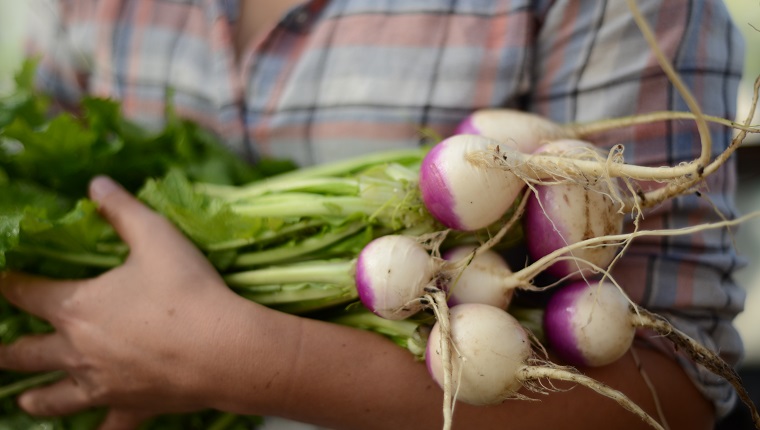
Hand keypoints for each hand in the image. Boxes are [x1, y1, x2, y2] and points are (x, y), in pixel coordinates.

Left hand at [0, 176, 264, 428]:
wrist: (223, 348)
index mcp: (76, 307)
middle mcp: (77, 351)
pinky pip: (109, 428)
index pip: (25, 293)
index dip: (8, 283)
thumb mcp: (156, 236)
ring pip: (53, 397)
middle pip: (26, 353)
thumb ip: (122, 209)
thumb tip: (95, 182)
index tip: (1, 278)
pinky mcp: (131, 406)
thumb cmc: (187, 290)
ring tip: (22, 399)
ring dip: (35, 397)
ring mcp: (102, 385)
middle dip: (6, 349)